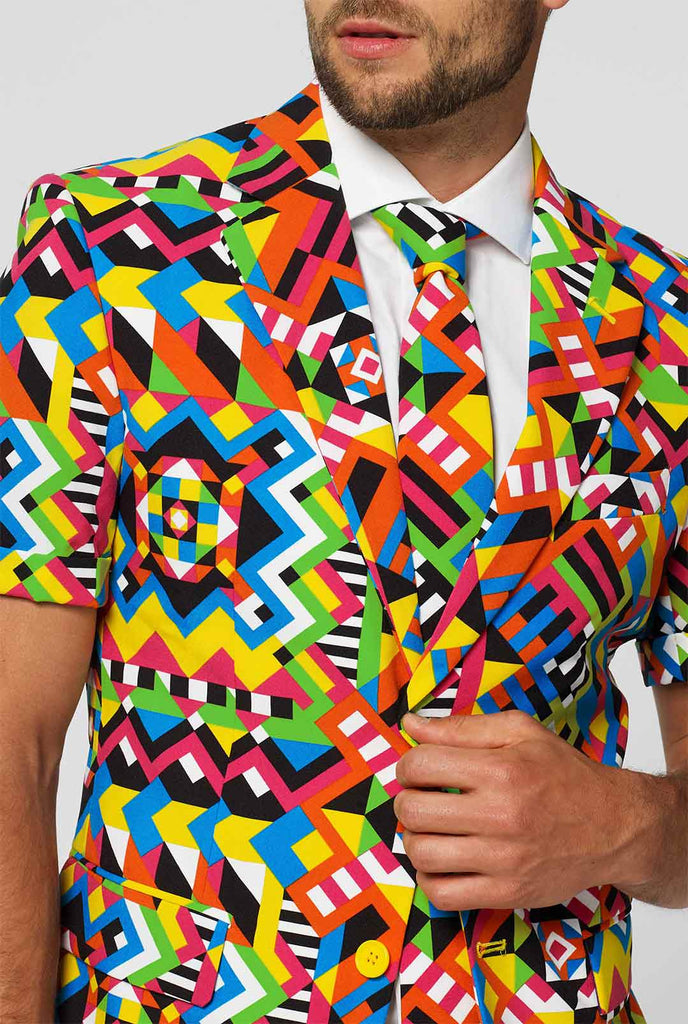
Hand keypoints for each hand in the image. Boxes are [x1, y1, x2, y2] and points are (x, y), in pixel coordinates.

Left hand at [393, 709, 647, 911]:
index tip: (418, 769)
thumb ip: (461, 727)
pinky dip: (429, 878)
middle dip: (406, 801)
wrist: (615, 825)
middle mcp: (501, 815)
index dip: (408, 765)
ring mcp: (504, 859)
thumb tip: (409, 724)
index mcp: (501, 769)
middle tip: (420, 798)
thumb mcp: (520, 732)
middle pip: (414, 811)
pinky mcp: (508, 892)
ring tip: (431, 829)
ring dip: (414, 839)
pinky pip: (443, 894)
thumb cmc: (564, 773)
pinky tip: (442, 861)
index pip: (421, 765)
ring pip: (422, 854)